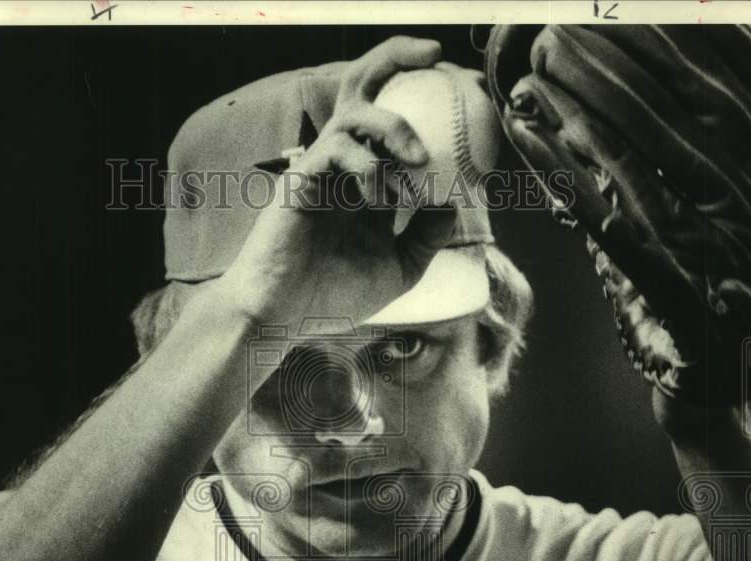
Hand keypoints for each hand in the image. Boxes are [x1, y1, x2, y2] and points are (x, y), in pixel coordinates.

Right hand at [217, 36, 457, 330]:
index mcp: (367, 182)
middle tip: (435, 54)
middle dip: (395, 60)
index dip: (427, 103)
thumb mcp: (399, 269)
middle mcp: (344, 167)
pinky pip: (335, 148)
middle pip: (364, 92)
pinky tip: (378, 199)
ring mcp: (320, 170)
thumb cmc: (333, 296)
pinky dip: (366, 165)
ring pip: (353, 113)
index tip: (466, 95)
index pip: (394, 126)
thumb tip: (451, 200)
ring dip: (393, 127)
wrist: (285, 316)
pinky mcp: (300, 179)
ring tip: (417, 160)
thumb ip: (427, 236)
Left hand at [486, 25, 750, 404]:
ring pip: (636, 161)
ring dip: (576, 113)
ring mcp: (717, 248)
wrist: (728, 376)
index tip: (611, 13)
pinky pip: (607, 223)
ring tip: (530, 78)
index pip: (721, 85)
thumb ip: (684, 157)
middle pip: (673, 113)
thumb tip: (633, 89)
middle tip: (554, 36)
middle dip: (608, 67)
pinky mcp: (673, 290)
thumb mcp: (709, 210)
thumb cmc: (709, 285)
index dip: (665, 43)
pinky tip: (526, 140)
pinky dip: (563, 176)